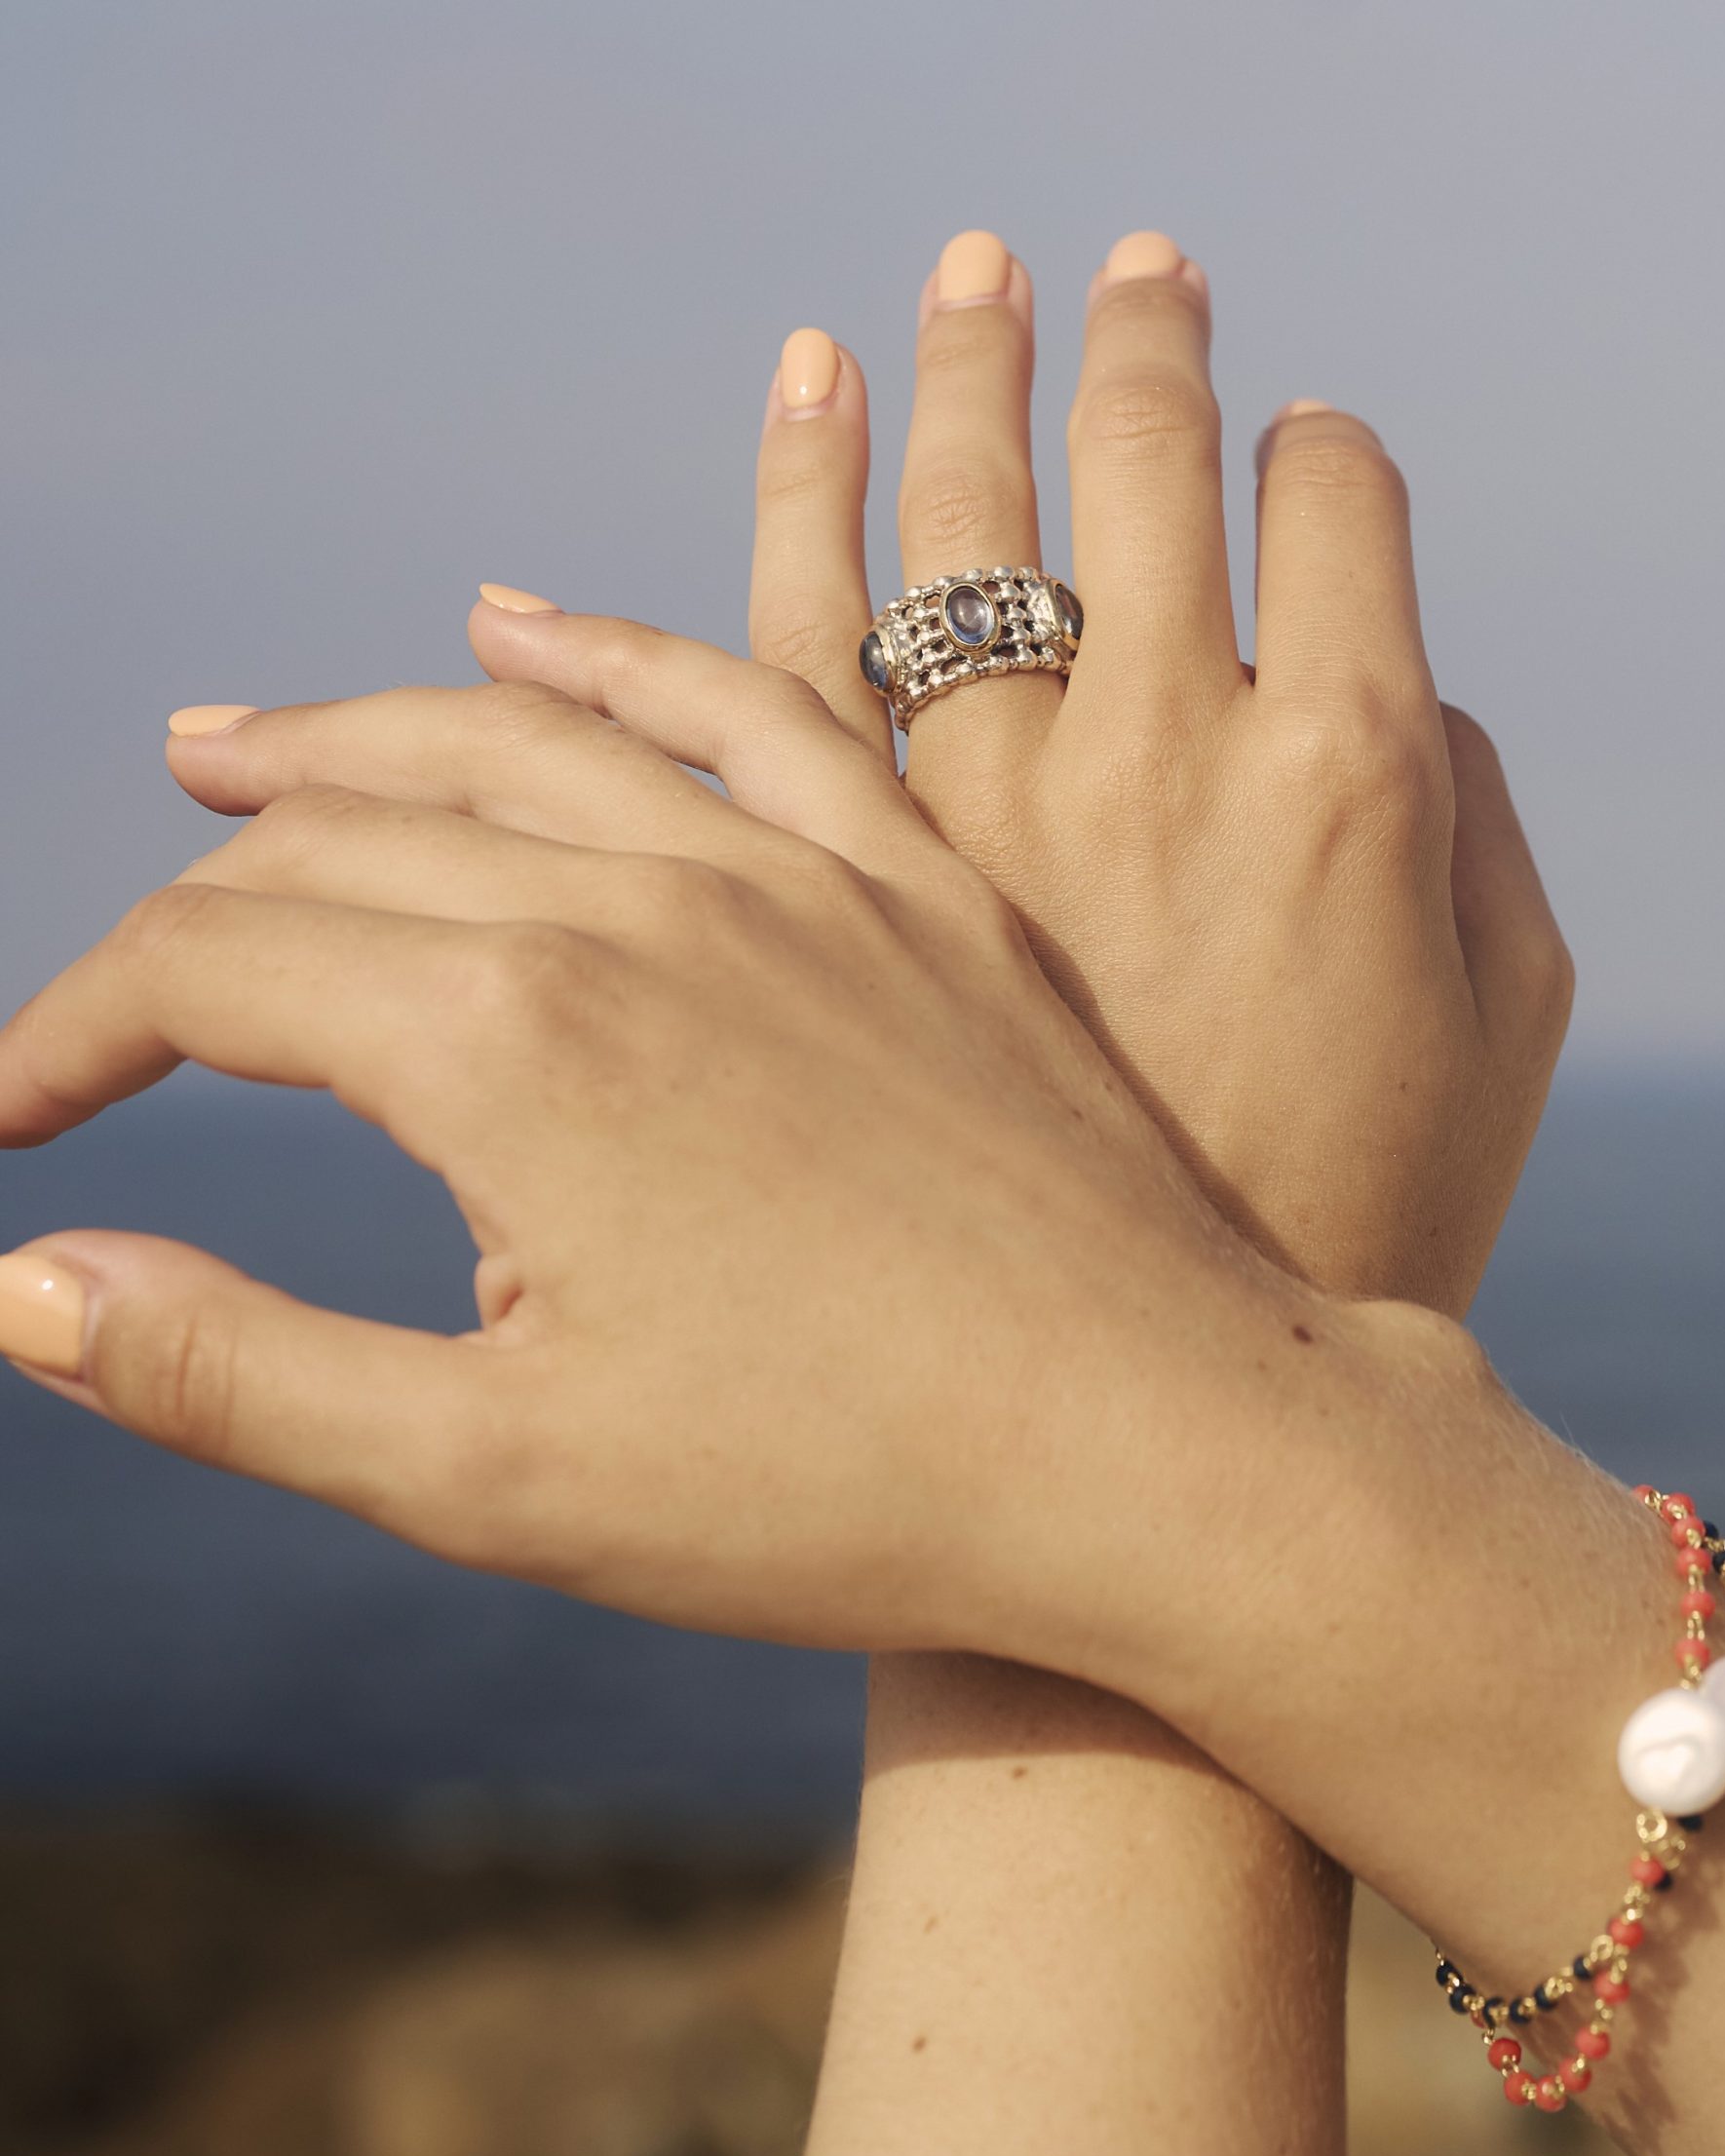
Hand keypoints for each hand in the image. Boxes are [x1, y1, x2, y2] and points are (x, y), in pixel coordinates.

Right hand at [0, 682, 1403, 1667]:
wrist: (1155, 1451)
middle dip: (198, 897)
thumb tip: (16, 1286)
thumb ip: (235, 1371)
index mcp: (505, 1041)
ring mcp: (801, 878)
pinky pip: (750, 710)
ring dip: (357, 735)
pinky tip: (530, 633)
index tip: (12, 1116)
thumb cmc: (844, 1496)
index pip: (208, 968)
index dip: (72, 1032)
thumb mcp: (496, 1475)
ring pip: (520, 741)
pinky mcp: (925, 892)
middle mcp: (640, 907)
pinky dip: (618, 660)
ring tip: (242, 744)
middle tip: (120, 974)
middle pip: (344, 841)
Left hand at [483, 229, 1569, 1313]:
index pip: (1334, 495)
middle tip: (1127, 270)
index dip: (1324, 450)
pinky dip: (784, 507)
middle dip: (1141, 338)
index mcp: (1356, 769)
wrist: (1157, 1421)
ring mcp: (982, 808)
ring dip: (959, 367)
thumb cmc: (1367, 1224)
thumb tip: (1400, 682)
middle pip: (1139, 457)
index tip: (1304, 451)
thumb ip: (1474, 815)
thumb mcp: (1511, 1019)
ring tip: (962, 274)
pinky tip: (799, 396)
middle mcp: (1163, 748)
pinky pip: (785, 645)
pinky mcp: (843, 884)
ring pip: (949, 513)